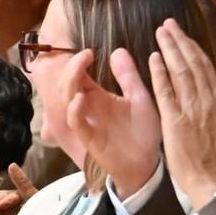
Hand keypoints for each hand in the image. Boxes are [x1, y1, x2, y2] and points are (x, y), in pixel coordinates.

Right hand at [59, 47, 163, 197]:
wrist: (149, 163)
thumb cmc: (143, 132)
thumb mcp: (140, 99)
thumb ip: (128, 77)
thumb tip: (118, 50)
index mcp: (99, 97)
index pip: (79, 75)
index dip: (79, 62)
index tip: (89, 51)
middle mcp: (89, 108)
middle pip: (67, 84)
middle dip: (71, 68)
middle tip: (84, 56)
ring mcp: (87, 122)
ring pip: (66, 100)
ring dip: (69, 83)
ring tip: (80, 70)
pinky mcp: (89, 139)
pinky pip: (76, 123)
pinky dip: (74, 110)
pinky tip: (81, 99)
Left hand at [147, 19, 215, 211]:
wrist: (212, 179)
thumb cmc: (215, 155)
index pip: (205, 66)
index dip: (192, 47)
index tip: (181, 33)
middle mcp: (208, 100)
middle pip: (193, 63)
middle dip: (179, 41)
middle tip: (167, 24)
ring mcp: (192, 109)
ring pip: (181, 72)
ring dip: (170, 49)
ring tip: (160, 33)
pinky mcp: (176, 120)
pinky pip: (166, 92)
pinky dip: (160, 73)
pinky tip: (153, 58)